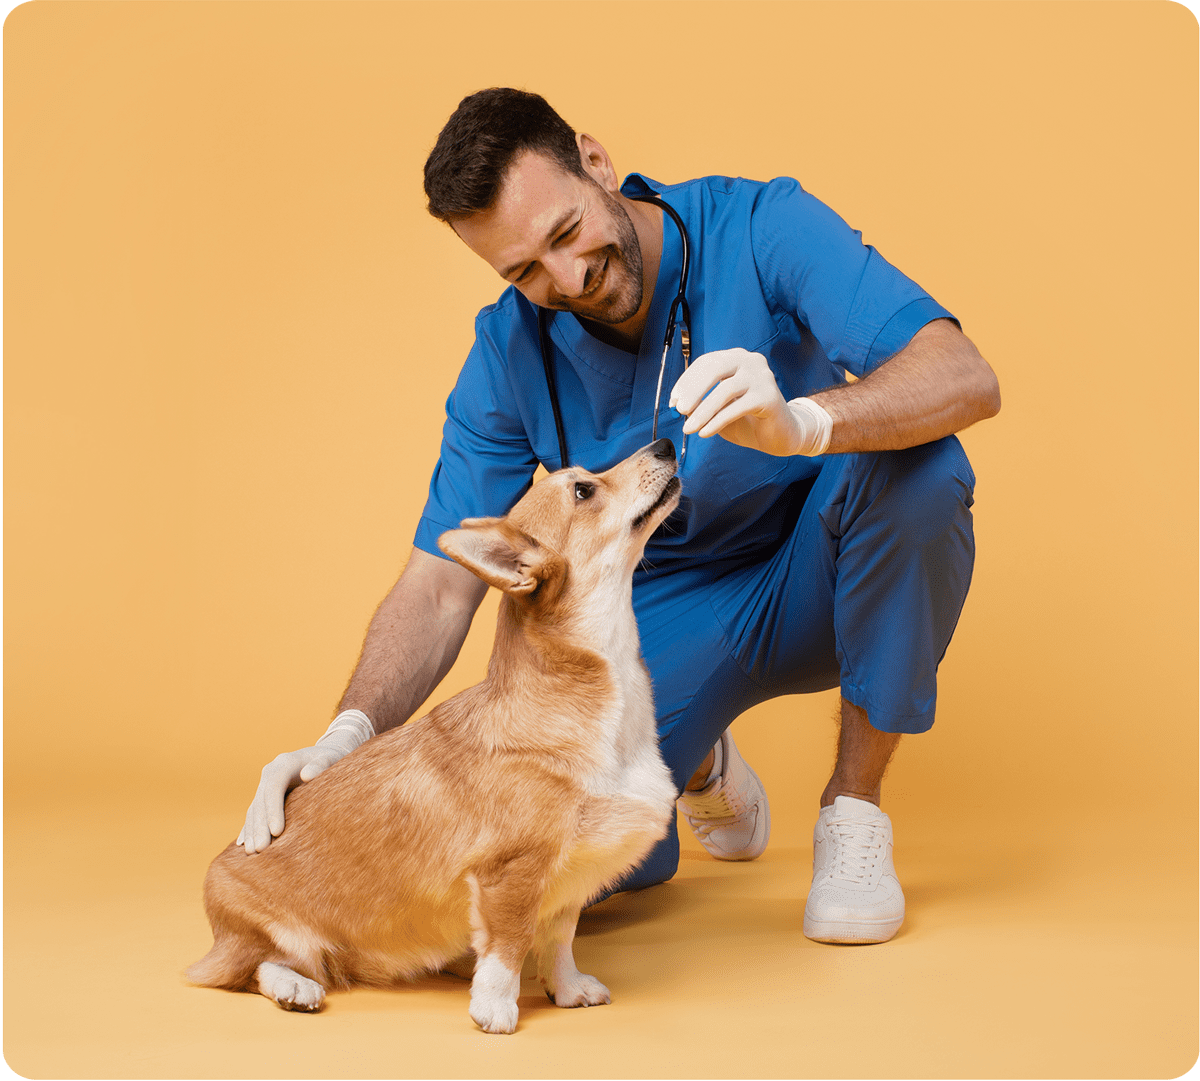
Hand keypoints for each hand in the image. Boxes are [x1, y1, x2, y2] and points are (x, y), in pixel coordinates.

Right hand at [236, 730, 358, 853]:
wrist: (323, 755)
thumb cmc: (331, 759)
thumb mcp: (331, 758)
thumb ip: (322, 764)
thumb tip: (307, 775)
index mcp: (285, 763)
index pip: (274, 786)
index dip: (273, 809)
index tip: (277, 831)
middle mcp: (271, 772)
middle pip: (261, 800)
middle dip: (260, 826)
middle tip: (261, 849)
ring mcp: (265, 784)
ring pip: (255, 809)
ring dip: (252, 831)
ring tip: (253, 852)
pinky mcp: (265, 796)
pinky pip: (254, 814)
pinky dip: (249, 829)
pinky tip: (244, 845)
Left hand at [670, 348, 827, 455]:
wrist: (780, 435)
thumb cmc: (745, 419)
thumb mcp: (717, 408)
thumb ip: (700, 402)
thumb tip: (678, 404)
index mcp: (736, 358)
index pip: (706, 363)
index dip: (686, 382)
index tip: (673, 402)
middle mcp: (750, 360)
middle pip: (714, 369)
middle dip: (693, 391)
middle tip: (679, 410)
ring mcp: (762, 376)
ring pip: (725, 390)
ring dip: (702, 411)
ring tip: (689, 429)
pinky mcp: (769, 396)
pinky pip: (737, 407)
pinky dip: (717, 421)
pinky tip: (705, 433)